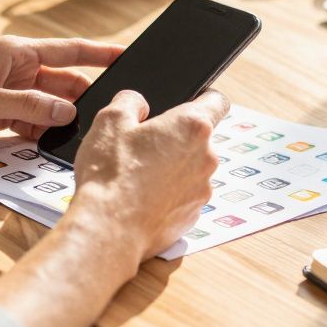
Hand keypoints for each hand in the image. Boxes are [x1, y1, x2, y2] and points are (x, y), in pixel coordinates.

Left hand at [0, 37, 122, 151]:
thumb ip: (28, 106)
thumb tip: (68, 110)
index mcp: (16, 53)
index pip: (70, 51)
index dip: (101, 53)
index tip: (130, 54)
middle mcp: (17, 71)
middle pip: (65, 84)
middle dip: (86, 97)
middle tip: (111, 114)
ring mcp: (10, 95)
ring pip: (50, 107)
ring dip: (63, 120)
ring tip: (85, 136)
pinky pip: (33, 124)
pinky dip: (43, 135)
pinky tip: (55, 146)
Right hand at [70, 89, 228, 259]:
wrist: (108, 229)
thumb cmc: (111, 174)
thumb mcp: (110, 120)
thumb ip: (130, 101)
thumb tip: (138, 103)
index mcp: (192, 127)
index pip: (217, 101)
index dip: (204, 98)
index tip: (191, 102)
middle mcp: (206, 158)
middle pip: (198, 139)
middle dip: (175, 139)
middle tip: (142, 146)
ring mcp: (202, 189)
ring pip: (190, 169)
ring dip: (171, 168)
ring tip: (137, 176)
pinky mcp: (192, 215)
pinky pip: (183, 196)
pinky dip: (167, 195)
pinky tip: (141, 198)